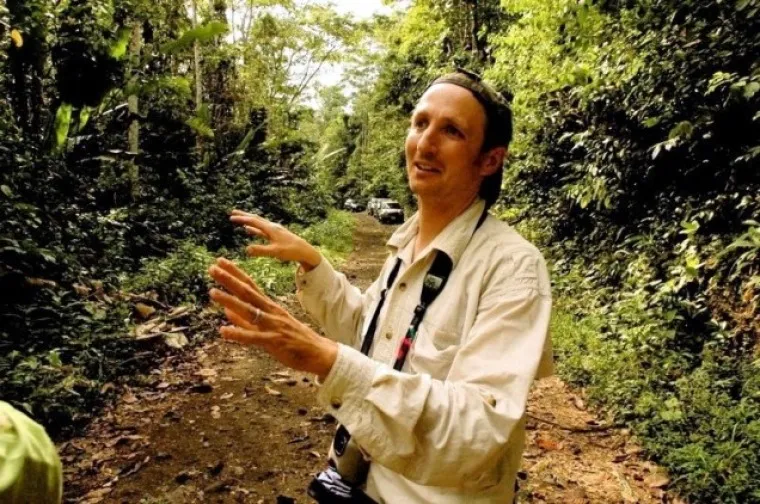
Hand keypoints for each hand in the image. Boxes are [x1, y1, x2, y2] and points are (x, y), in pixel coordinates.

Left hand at [208, 257, 337, 379]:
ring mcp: (273, 325)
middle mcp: (270, 312)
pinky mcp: (274, 341)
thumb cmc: (293, 340)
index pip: (250, 286)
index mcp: (269, 307)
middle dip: (229, 280)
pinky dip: (238, 333)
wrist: (318, 352)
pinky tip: (223, 331)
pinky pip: (253, 337)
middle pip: (248, 292)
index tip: (220, 263)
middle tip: (213, 268)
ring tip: (212, 292)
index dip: (235, 274)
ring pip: (249, 311)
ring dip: (230, 301)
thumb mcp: (267, 327)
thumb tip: (226, 310)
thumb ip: (245, 321)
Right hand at [229, 210, 320, 271]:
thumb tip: (246, 250)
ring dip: (248, 221)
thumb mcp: (275, 252)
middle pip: (255, 219)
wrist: (305, 250)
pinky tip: (249, 230)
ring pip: (258, 224)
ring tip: (239, 219)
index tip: (231, 216)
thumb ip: (261, 251)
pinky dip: (254, 229)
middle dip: (243, 216)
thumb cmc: (291, 251)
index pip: (254, 221)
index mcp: (271, 229)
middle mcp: (272, 227)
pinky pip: (262, 230)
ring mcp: (274, 230)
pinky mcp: (276, 235)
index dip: (242, 219)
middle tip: (232, 212)